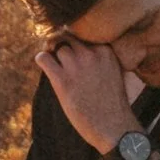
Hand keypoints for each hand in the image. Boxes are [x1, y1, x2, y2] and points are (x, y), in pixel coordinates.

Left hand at [38, 37, 143, 154]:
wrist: (114, 126)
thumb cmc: (115, 104)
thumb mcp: (116, 73)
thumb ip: (104, 59)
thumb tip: (89, 51)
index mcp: (106, 51)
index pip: (86, 33)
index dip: (78, 40)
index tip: (75, 47)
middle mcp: (91, 54)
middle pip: (70, 38)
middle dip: (64, 44)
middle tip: (60, 53)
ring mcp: (76, 66)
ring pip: (58, 48)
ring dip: (55, 55)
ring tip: (56, 65)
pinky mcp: (62, 80)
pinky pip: (44, 58)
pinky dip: (42, 59)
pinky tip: (44, 63)